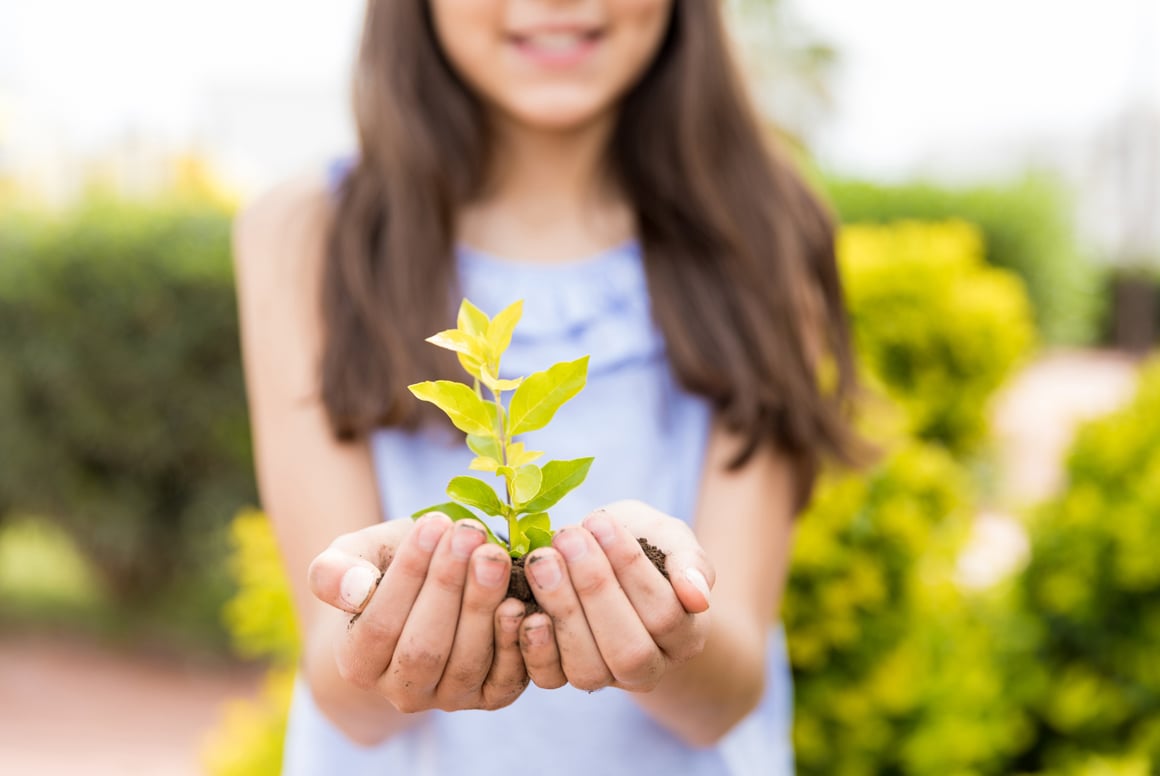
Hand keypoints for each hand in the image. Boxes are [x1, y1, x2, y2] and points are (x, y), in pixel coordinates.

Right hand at [307, 513, 529, 711]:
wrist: (429, 592)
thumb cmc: (387, 567)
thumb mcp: (355, 556)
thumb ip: (334, 570)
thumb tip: (351, 588)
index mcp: (359, 663)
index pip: (379, 626)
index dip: (408, 575)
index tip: (433, 523)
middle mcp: (402, 692)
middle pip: (424, 648)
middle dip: (448, 586)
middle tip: (469, 533)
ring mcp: (449, 697)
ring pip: (466, 662)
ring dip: (482, 605)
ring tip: (493, 555)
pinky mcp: (491, 695)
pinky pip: (504, 679)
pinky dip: (513, 642)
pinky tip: (518, 600)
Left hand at [518, 500, 714, 692]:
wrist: (603, 557)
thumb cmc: (642, 543)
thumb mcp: (669, 537)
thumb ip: (690, 561)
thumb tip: (698, 596)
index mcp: (685, 635)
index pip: (665, 613)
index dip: (631, 569)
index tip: (600, 521)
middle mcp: (649, 668)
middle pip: (629, 650)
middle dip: (595, 590)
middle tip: (568, 538)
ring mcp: (605, 678)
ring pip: (588, 669)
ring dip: (562, 610)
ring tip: (542, 559)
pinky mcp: (563, 677)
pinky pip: (549, 678)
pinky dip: (533, 644)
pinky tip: (520, 602)